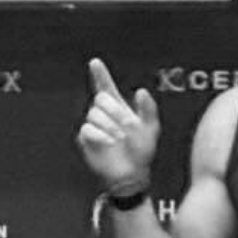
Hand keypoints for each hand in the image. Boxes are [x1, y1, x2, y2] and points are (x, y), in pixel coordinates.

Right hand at [76, 58, 159, 190]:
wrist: (132, 174)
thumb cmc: (141, 150)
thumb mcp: (151, 129)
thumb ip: (148, 109)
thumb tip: (141, 91)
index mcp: (117, 107)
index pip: (105, 86)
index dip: (100, 74)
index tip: (95, 62)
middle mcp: (103, 113)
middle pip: (101, 99)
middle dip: (115, 111)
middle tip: (126, 125)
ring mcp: (94, 125)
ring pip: (94, 115)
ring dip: (110, 126)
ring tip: (120, 138)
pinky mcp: (86, 139)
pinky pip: (88, 130)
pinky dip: (100, 135)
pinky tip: (110, 142)